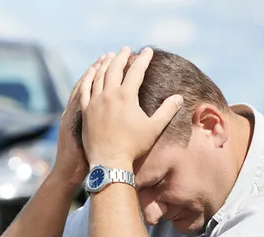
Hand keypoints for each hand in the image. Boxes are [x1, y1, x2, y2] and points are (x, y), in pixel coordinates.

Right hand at [52, 55, 104, 186]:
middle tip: (111, 53)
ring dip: (93, 72)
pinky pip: (78, 100)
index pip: (93, 89)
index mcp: (81, 114)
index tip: (112, 61)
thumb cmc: (82, 159)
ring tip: (104, 59)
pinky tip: (92, 76)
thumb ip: (100, 125)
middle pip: (90, 84)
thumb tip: (116, 117)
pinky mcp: (73, 123)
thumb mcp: (89, 138)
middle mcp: (77, 111)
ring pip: (83, 88)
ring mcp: (74, 116)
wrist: (69, 172)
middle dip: (101, 67)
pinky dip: (83, 87)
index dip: (101, 74)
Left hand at [80, 47, 182, 169]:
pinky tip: (91, 72)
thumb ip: (167, 111)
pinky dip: (88, 78)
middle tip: (126, 49)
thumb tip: (179, 97)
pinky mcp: (85, 111)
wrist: (109, 161)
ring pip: (98, 76)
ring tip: (108, 56)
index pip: (136, 71)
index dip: (143, 59)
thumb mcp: (154, 128)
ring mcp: (94, 102)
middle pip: (114, 68)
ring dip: (104, 63)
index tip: (147, 51)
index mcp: (126, 96)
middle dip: (121, 57)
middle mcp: (108, 95)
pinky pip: (84, 89)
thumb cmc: (133, 146)